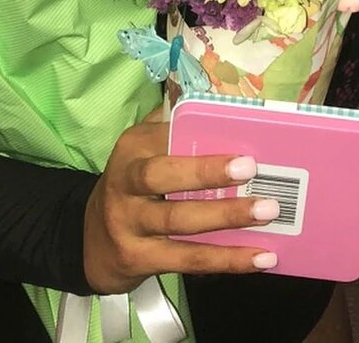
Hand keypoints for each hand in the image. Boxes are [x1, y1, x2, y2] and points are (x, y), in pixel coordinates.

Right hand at [83, 115, 279, 292]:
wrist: (91, 242)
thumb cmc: (134, 186)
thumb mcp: (143, 150)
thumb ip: (173, 124)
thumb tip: (219, 98)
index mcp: (133, 148)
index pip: (167, 134)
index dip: (200, 133)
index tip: (238, 132)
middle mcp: (125, 183)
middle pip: (164, 176)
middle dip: (207, 172)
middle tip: (251, 169)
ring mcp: (129, 224)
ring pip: (179, 220)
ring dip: (227, 216)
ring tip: (267, 211)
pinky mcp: (139, 260)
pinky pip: (188, 259)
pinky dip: (227, 260)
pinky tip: (261, 257)